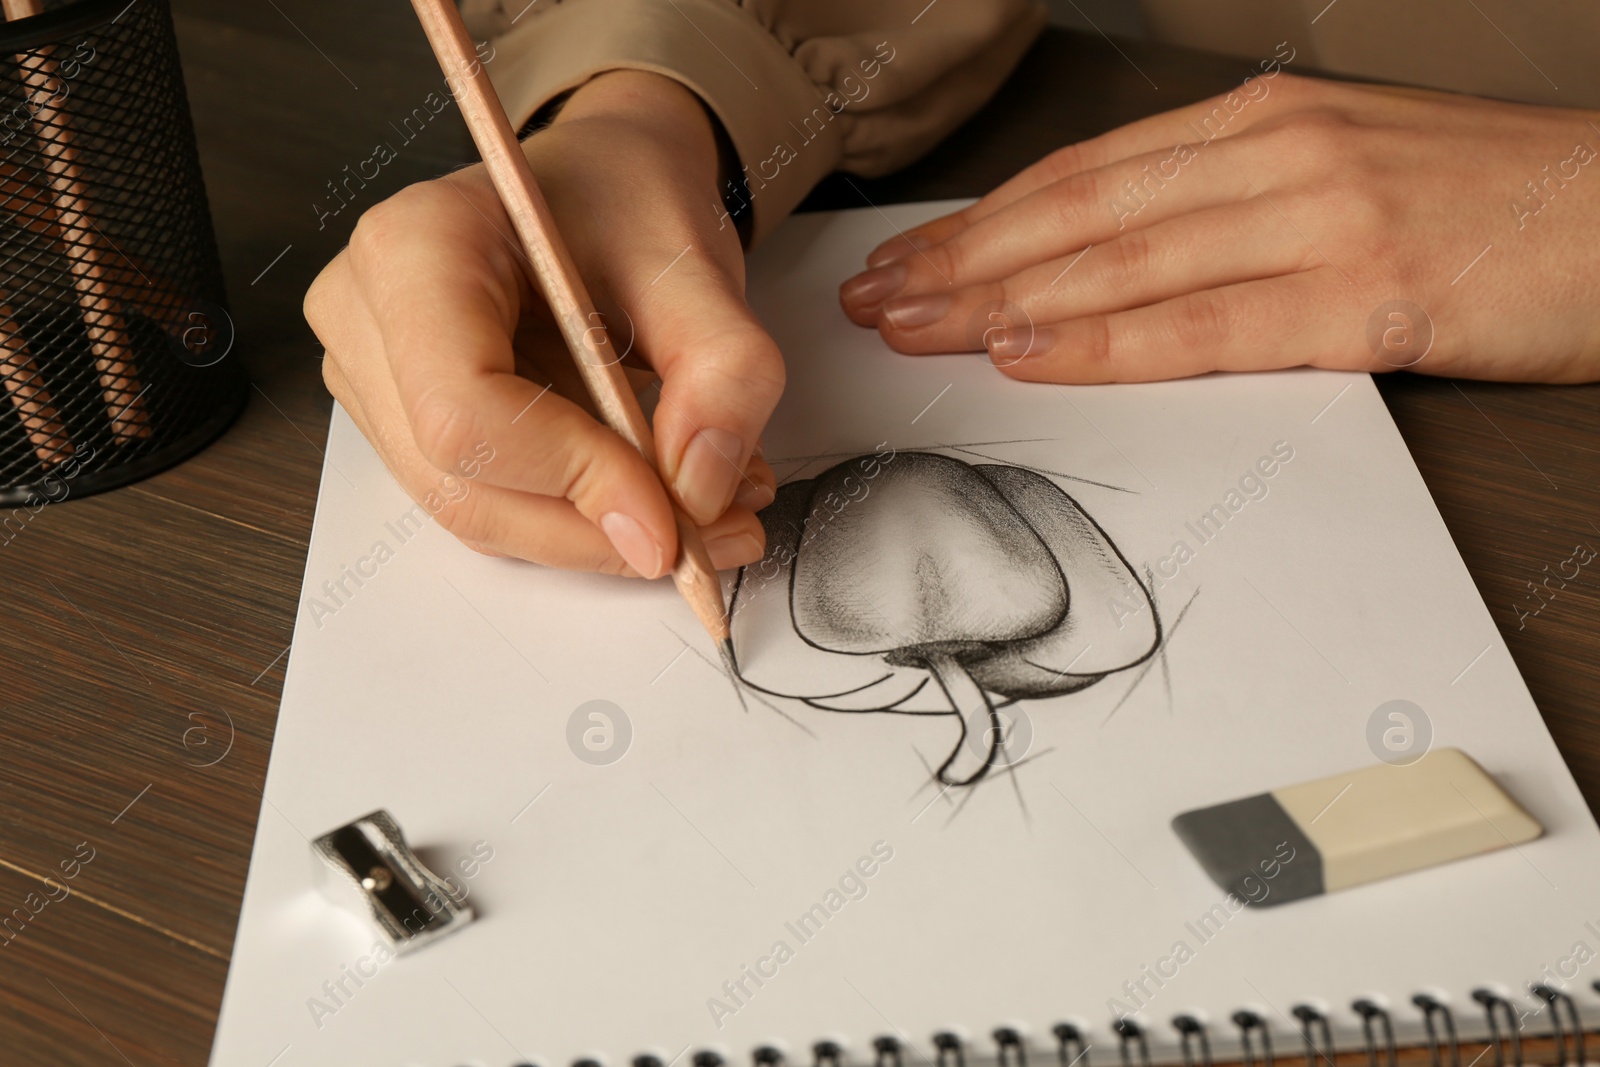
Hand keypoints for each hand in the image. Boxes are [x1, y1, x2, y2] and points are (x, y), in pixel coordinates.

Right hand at [306, 70, 782, 575]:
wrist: (605, 185)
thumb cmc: (627, 198)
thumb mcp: (698, 263)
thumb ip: (722, 372)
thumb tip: (702, 493)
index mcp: (414, 247)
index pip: (465, 411)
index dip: (570, 479)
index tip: (671, 516)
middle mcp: (366, 314)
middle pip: (463, 482)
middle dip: (594, 529)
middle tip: (714, 535)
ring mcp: (373, 376)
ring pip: (477, 513)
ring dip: (594, 537)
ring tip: (703, 514)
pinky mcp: (404, 423)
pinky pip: (490, 506)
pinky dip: (578, 522)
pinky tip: (651, 496)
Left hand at [840, 73, 1599, 383]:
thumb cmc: (1485, 202)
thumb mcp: (1341, 166)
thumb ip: (1227, 201)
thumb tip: (1114, 258)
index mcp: (1264, 121)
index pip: (1086, 176)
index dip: (982, 222)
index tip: (908, 260)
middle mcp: (1277, 153)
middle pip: (1080, 214)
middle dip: (962, 262)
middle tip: (875, 302)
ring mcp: (1321, 218)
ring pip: (1121, 265)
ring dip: (1001, 302)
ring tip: (916, 331)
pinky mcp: (1367, 295)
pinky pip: (1206, 325)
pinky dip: (1106, 343)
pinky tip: (1030, 355)